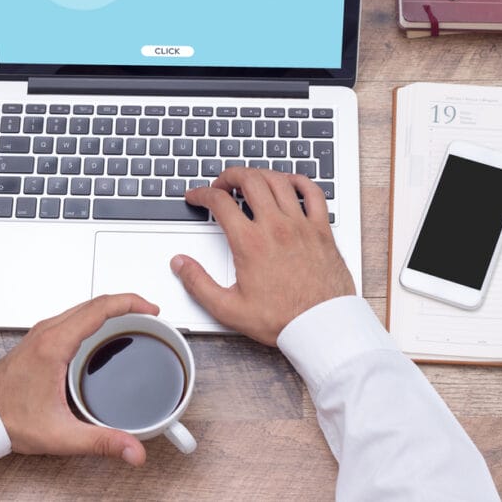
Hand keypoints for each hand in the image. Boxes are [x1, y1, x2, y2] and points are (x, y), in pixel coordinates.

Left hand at [0, 294, 159, 465]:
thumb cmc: (9, 418)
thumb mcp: (61, 434)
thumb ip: (101, 442)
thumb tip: (132, 448)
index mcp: (54, 344)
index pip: (100, 308)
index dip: (131, 302)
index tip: (151, 308)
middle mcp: (47, 332)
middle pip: (95, 302)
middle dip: (127, 303)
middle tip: (150, 314)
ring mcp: (42, 333)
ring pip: (83, 307)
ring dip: (111, 308)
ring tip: (133, 320)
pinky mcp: (40, 339)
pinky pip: (73, 316)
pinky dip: (95, 316)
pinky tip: (103, 332)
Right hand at [171, 168, 355, 345]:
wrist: (321, 327)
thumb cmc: (281, 319)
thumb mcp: (229, 309)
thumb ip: (198, 284)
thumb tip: (180, 264)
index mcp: (250, 243)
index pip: (219, 202)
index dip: (202, 193)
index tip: (197, 196)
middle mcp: (275, 227)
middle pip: (249, 180)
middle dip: (229, 175)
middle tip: (222, 183)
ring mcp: (301, 225)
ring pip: (278, 181)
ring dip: (259, 174)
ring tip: (250, 180)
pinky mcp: (321, 230)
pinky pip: (314, 193)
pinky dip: (299, 181)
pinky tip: (290, 183)